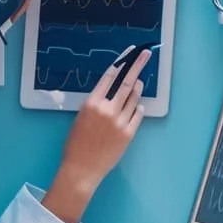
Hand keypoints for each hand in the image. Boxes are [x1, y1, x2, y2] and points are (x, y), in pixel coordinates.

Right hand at [44, 48, 150, 222]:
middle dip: (138, 65)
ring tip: (139, 81)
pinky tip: (136, 105)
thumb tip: (110, 91)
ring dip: (138, 87)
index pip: (109, 77)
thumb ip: (95, 104)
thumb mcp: (80, 118)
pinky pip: (138, 113)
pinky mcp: (129, 132)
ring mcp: (120, 121)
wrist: (81, 169)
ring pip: (134, 97)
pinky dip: (137, 107)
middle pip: (127, 82)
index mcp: (91, 104)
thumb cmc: (76, 144)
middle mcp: (107, 109)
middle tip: (146, 54)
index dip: (120, 64)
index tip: (128, 55)